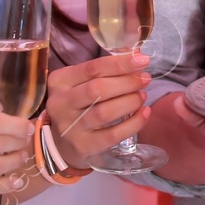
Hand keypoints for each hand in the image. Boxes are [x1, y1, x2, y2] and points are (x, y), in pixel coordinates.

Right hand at [46, 52, 153, 166]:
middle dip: (127, 82)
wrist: (59, 142)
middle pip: (98, 89)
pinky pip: (113, 135)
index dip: (120, 63)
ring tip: (142, 96)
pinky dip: (134, 123)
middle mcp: (60, 103)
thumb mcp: (80, 83)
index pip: (92, 68)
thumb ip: (104, 71)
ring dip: (130, 101)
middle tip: (145, 79)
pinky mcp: (82, 146)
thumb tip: (136, 58)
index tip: (142, 60)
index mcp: (60, 81)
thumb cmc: (76, 104)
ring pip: (105, 112)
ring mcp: (70, 127)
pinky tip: (144, 113)